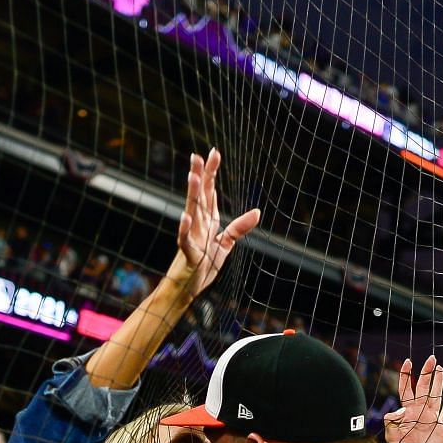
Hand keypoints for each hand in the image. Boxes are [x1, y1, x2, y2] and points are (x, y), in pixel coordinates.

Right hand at [166, 149, 261, 301]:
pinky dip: (185, 229)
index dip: (212, 174)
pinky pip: (185, 240)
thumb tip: (257, 212)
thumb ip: (239, 228)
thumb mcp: (225, 245)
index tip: (214, 153)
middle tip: (198, 155)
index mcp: (207, 222)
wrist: (187, 289)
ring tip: (193, 176)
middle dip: (200, 176)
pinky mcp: (188, 254)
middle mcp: (198, 226)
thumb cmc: (202, 266)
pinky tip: (185, 217)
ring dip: (193, 195)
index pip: (209, 193)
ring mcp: (192, 238)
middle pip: (200, 197)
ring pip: (192, 213)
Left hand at [383, 355, 442, 442]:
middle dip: (427, 372)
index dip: (407, 375)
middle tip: (431, 359)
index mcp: (407, 410)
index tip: (408, 362)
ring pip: (436, 395)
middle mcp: (420, 410)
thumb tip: (399, 410)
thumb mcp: (391, 434)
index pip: (407, 388)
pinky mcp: (441, 426)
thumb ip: (392, 421)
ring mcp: (431, 417)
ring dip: (438, 382)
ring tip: (440, 368)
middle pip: (424, 387)